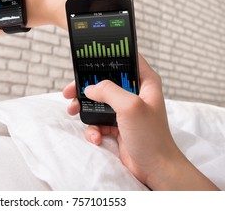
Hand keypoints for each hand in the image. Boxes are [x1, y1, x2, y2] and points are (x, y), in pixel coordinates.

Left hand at [25, 0, 116, 29]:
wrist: (39, 4)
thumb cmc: (61, 16)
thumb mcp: (75, 25)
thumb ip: (91, 24)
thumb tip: (112, 23)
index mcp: (82, 16)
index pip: (110, 10)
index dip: (116, 9)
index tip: (117, 10)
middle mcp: (80, 1)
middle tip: (105, 0)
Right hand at [63, 54, 218, 189]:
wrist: (154, 169)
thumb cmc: (151, 137)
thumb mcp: (130, 106)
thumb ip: (108, 91)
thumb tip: (89, 89)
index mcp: (145, 82)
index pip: (128, 59)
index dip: (110, 56)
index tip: (90, 57)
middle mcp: (134, 94)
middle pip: (105, 81)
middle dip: (86, 87)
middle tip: (70, 91)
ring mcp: (124, 110)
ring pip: (98, 102)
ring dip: (84, 108)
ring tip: (73, 112)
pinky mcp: (117, 126)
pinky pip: (97, 121)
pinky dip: (93, 129)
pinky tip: (97, 137)